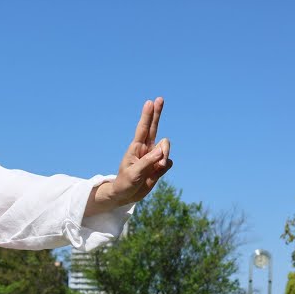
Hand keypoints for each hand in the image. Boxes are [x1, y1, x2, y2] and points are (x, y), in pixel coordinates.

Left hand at [89, 98, 173, 213]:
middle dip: (157, 113)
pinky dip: (165, 166)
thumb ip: (148, 161)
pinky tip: (157, 173)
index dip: (147, 116)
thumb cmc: (126, 183)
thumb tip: (162, 150)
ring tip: (157, 168)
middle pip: (154, 127)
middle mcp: (146, 149)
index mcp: (136, 148)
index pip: (143, 128)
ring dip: (165, 155)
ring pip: (166, 147)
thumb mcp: (134, 173)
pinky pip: (168, 162)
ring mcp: (153, 157)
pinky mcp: (159, 166)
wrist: (126, 195)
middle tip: (160, 98)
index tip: (150, 102)